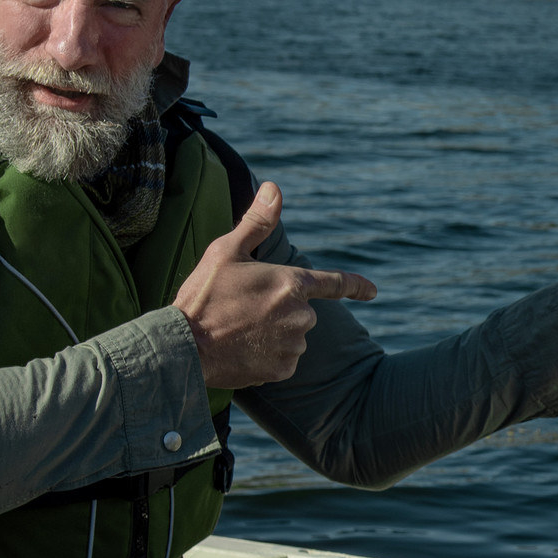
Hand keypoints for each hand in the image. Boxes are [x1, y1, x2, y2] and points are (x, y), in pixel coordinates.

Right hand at [171, 183, 374, 387]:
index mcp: (292, 283)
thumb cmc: (203, 295)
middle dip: (278, 308)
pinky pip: (283, 359)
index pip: (335, 282)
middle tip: (242, 308)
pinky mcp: (283, 369)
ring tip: (238, 329)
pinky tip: (242, 350)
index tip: (373, 291)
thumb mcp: (226, 251)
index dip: (356, 286)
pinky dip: (267, 355)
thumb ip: (257, 222)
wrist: (184, 347)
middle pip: (301, 310)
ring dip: (272, 332)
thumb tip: (274, 188)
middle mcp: (301, 315)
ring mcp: (294, 344)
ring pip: (292, 335)